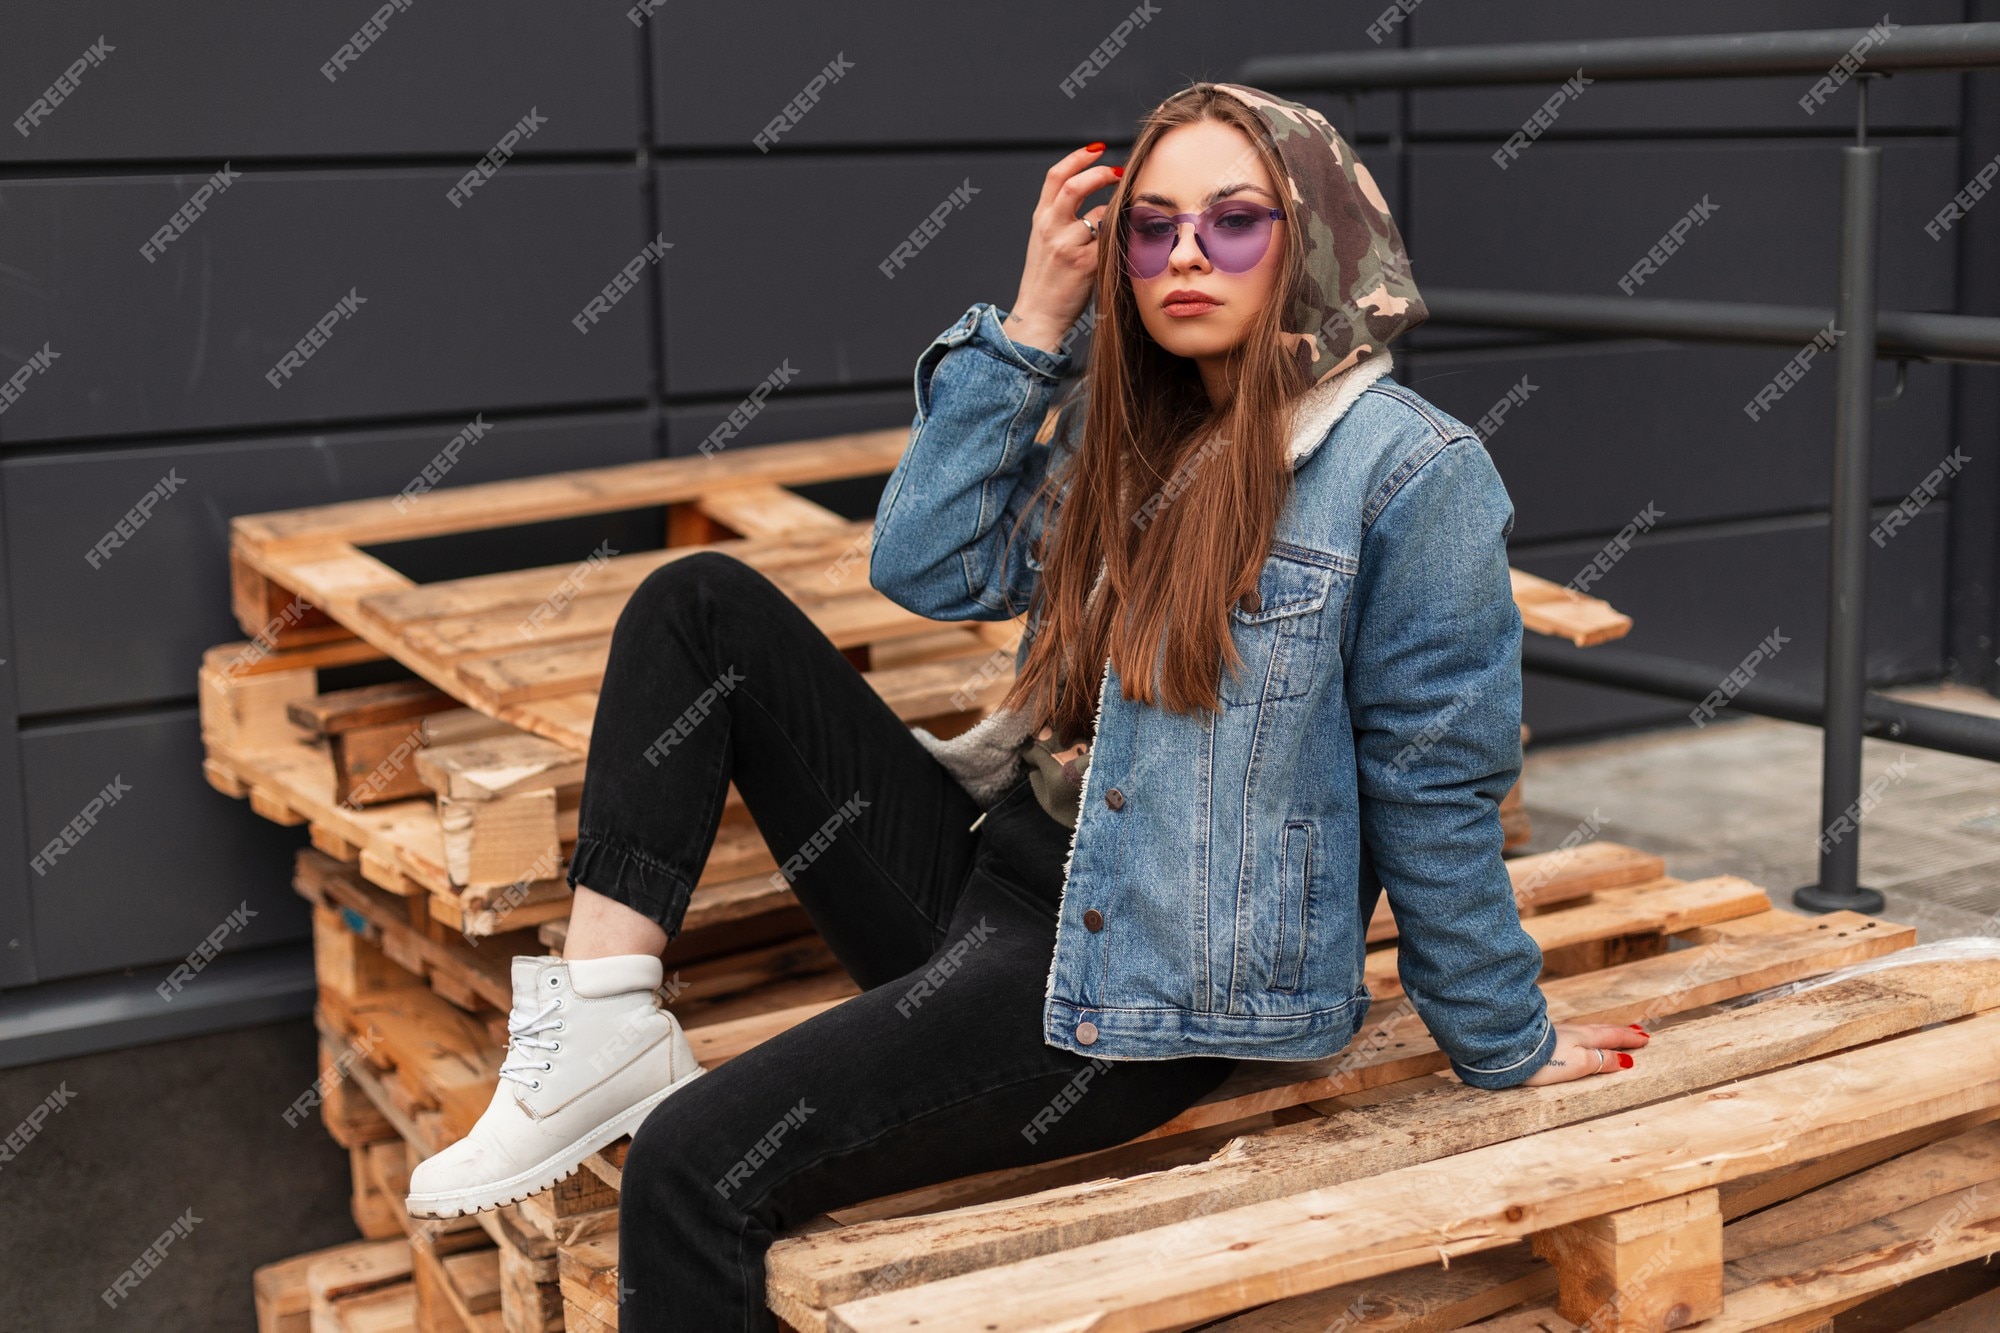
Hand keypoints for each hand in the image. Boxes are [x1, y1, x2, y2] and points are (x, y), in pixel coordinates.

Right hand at [1004, 143, 1120, 355]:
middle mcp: (1050, 228)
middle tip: (1120, 173)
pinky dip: (1120, 238)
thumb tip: (1099, 201)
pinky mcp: (1084, 264)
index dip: (1078, 157)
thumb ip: (1063, 219)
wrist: (1038, 316)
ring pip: (1099, 214)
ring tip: (1125, 218)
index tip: (1098, 150)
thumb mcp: (1045, 242)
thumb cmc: (1047, 281)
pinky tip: (1126, 241)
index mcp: (1040, 219)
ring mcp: (1066, 246)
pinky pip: (1109, 241)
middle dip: (1101, 173)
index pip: (1056, 176)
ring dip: (1116, 214)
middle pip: (1075, 185)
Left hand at [1516, 1021, 1650, 1086]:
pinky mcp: (1546, 1038)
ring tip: (1614, 1033)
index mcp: (1585, 1039)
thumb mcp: (1579, 1063)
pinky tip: (1580, 1036)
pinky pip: (1577, 1034)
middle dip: (1621, 1032)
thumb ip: (1602, 1060)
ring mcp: (1559, 1033)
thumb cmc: (1546, 1060)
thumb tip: (1625, 1060)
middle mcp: (1574, 1032)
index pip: (1613, 1038)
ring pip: (1589, 1030)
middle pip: (1603, 1031)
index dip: (1630, 1040)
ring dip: (1606, 1031)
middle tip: (1637, 1032)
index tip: (1646, 1039)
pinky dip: (1589, 1034)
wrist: (1510, 1049)